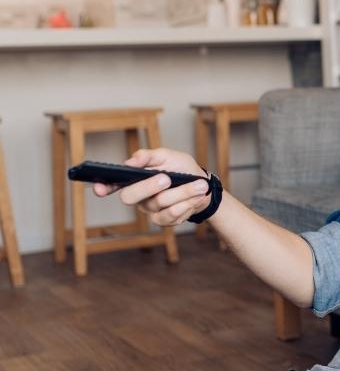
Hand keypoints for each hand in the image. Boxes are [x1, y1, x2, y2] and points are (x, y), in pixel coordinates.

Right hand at [93, 148, 210, 225]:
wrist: (204, 186)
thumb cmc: (182, 169)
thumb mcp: (168, 156)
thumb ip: (148, 156)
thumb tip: (130, 161)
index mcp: (134, 179)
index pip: (112, 184)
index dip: (103, 187)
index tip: (98, 188)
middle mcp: (138, 197)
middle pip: (130, 197)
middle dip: (149, 186)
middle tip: (167, 178)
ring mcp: (150, 210)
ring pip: (159, 203)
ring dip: (182, 192)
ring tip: (199, 185)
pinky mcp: (163, 220)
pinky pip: (171, 215)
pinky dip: (187, 203)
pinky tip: (196, 196)